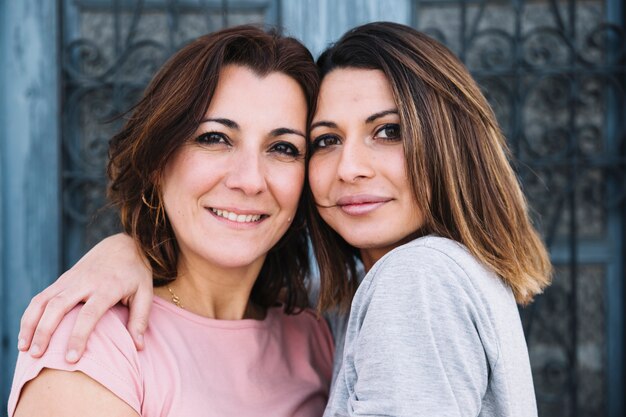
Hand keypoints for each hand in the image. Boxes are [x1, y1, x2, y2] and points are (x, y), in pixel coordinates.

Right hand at [18, 233, 153, 361]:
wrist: (122, 245)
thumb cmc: (135, 273)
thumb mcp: (145, 293)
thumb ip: (140, 319)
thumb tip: (138, 346)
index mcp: (107, 287)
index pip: (89, 314)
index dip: (78, 337)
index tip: (71, 359)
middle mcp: (85, 282)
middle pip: (58, 306)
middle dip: (45, 331)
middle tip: (37, 355)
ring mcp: (70, 279)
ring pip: (43, 300)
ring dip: (30, 323)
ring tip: (24, 349)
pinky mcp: (62, 279)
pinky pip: (41, 297)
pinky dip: (30, 315)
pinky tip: (26, 334)